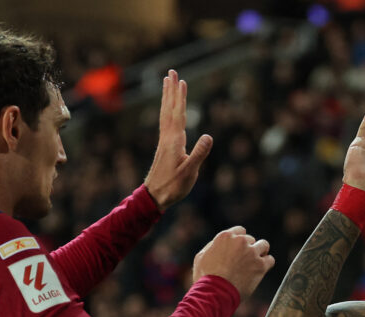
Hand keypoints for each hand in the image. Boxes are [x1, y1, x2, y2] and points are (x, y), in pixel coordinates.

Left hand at [143, 70, 212, 210]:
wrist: (155, 196)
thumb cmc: (173, 186)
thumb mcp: (189, 172)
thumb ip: (199, 154)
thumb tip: (209, 136)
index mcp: (174, 141)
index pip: (178, 114)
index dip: (180, 98)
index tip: (181, 81)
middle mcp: (167, 137)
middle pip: (169, 109)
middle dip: (171, 90)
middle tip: (171, 72)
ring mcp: (164, 141)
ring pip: (165, 113)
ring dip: (167, 97)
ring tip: (167, 82)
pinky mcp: (164, 146)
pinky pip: (165, 122)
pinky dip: (167, 110)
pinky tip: (168, 108)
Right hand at [193, 226, 274, 298]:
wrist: (215, 293)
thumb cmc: (205, 278)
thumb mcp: (201, 257)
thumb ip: (212, 246)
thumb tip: (219, 244)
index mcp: (226, 236)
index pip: (240, 231)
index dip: (240, 241)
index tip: (239, 249)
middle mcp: (240, 241)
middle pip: (251, 240)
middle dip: (248, 249)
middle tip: (244, 262)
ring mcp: (251, 253)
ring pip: (264, 245)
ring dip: (261, 253)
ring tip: (255, 263)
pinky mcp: (260, 265)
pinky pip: (270, 260)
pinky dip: (267, 264)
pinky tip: (261, 270)